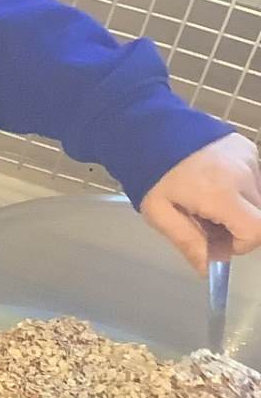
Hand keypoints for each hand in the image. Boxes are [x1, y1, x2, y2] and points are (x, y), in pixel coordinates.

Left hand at [141, 132, 260, 273]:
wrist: (147, 128)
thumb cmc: (149, 173)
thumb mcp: (159, 213)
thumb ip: (187, 241)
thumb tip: (207, 269)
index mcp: (220, 193)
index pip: (256, 230)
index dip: (241, 244)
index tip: (219, 243)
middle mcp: (243, 173)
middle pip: (258, 214)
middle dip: (239, 226)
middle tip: (208, 222)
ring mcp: (248, 157)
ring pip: (258, 196)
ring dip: (239, 206)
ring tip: (206, 201)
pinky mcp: (247, 147)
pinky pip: (253, 177)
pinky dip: (239, 187)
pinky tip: (212, 183)